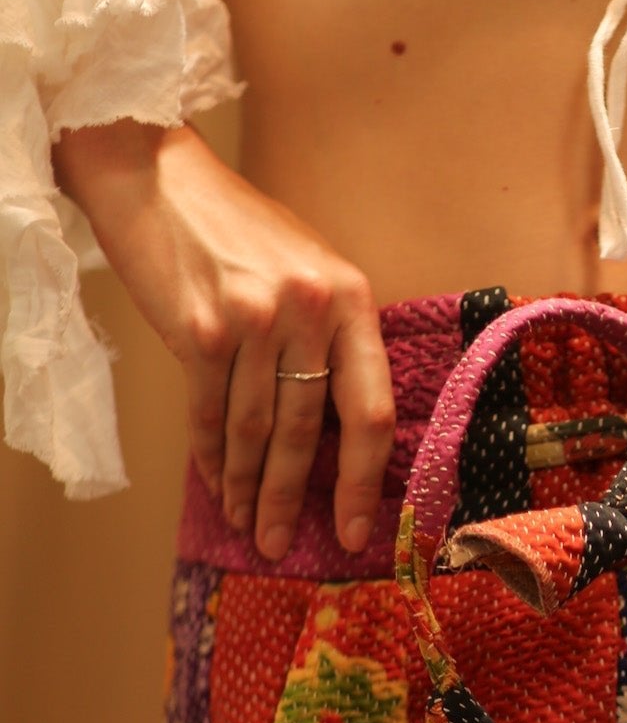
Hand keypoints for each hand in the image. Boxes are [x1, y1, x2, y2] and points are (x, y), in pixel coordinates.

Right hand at [53, 120, 394, 558]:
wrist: (159, 178)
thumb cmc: (242, 233)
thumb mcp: (311, 273)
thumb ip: (332, 343)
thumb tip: (339, 439)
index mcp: (352, 300)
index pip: (371, 410)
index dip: (363, 481)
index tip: (356, 531)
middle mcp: (308, 310)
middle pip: (307, 432)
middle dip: (293, 499)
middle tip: (281, 545)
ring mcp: (251, 319)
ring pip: (256, 431)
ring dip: (249, 488)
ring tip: (248, 526)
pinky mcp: (198, 329)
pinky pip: (211, 414)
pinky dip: (213, 457)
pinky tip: (218, 486)